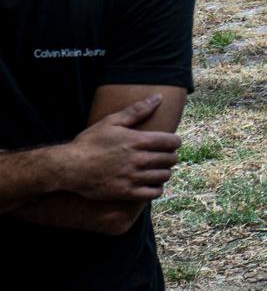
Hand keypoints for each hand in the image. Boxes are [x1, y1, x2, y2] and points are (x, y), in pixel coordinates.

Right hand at [58, 96, 182, 201]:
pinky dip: (156, 189)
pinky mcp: (126, 193)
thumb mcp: (111, 121)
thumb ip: (137, 110)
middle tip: (163, 157)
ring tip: (157, 170)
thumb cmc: (89, 142)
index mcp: (139, 141)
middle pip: (171, 159)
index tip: (169, 143)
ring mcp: (133, 177)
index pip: (173, 142)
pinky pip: (153, 193)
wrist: (68, 167)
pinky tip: (150, 184)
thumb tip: (159, 97)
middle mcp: (139, 159)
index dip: (174, 142)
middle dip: (170, 157)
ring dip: (164, 172)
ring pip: (164, 176)